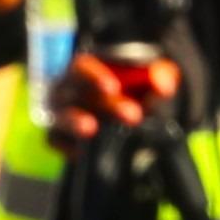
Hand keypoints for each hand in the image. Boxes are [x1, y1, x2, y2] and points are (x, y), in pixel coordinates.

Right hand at [50, 48, 178, 140]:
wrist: (118, 114)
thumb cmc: (128, 89)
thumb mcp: (145, 79)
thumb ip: (158, 76)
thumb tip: (165, 86)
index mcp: (83, 69)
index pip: (82, 67)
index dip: (95, 76)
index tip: (114, 87)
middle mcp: (66, 89)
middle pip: (78, 94)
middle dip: (107, 105)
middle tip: (134, 115)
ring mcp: (59, 113)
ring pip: (62, 117)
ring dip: (76, 122)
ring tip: (91, 128)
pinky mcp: (56, 137)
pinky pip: (55, 140)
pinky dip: (67, 146)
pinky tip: (80, 152)